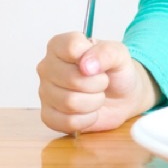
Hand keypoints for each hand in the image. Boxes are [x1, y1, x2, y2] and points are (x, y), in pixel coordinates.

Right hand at [36, 32, 158, 133]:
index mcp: (60, 45)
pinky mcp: (48, 116)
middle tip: (103, 81)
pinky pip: (68, 122)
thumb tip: (86, 65)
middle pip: (71, 78)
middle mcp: (47, 67)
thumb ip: (107, 52)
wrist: (122, 96)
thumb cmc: (116, 71)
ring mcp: (45, 92)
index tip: (99, 62)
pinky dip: (88, 119)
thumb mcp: (120, 53)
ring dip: (94, 101)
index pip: (70, 47)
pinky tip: (90, 111)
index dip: (91, 57)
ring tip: (97, 95)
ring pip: (70, 102)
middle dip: (97, 83)